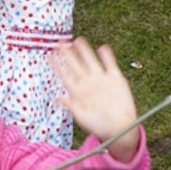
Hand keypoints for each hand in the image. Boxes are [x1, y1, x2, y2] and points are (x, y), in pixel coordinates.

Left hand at [52, 38, 139, 162]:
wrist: (120, 130)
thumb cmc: (98, 125)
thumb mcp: (82, 117)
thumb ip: (71, 106)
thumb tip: (57, 97)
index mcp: (77, 90)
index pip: (64, 74)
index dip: (57, 65)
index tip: (50, 54)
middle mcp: (87, 82)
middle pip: (75, 64)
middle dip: (67, 53)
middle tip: (60, 41)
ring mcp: (101, 79)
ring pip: (91, 61)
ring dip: (85, 51)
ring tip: (78, 40)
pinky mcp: (115, 79)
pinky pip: (110, 65)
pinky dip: (107, 57)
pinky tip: (103, 48)